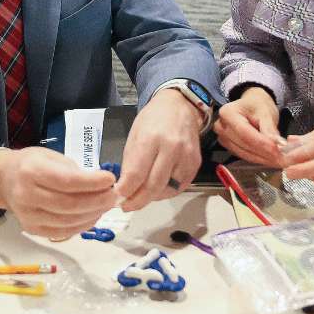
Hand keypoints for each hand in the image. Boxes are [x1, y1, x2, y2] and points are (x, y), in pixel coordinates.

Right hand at [0, 147, 117, 238]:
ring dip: (93, 215)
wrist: (4, 180)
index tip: (110, 179)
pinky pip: (63, 232)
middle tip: (114, 195)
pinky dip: (82, 225)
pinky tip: (92, 216)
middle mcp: (26, 195)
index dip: (92, 183)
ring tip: (106, 205)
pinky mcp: (32, 230)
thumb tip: (102, 185)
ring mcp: (28, 216)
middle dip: (97, 201)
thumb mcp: (51, 157)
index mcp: (31, 171)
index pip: (67, 181)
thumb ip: (74, 171)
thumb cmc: (31, 164)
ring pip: (68, 221)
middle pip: (70, 204)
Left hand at [115, 88, 202, 210]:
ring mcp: (186, 156)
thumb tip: (125, 187)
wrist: (179, 106)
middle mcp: (171, 147)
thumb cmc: (152, 120)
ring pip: (168, 189)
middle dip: (138, 201)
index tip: (117, 198)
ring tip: (141, 197)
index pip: (136, 173)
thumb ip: (130, 161)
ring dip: (152, 198)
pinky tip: (157, 189)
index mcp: (151, 138)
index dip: (126, 190)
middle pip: (153, 185)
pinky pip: (180, 186)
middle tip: (127, 206)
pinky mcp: (195, 162)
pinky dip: (167, 192)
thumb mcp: (134, 135)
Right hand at [213, 86, 282, 166]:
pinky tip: (271, 159)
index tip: (277, 150)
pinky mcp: (228, 147)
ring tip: (280, 160)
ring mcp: (223, 138)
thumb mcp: (266, 113)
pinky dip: (259, 158)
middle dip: (265, 153)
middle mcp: (221, 126)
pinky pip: (244, 156)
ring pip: (245, 154)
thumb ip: (270, 129)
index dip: (261, 143)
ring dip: (263, 159)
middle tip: (283, 158)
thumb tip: (278, 145)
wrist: (252, 105)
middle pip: (244, 145)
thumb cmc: (257, 105)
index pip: (245, 133)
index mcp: (227, 113)